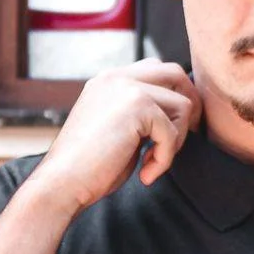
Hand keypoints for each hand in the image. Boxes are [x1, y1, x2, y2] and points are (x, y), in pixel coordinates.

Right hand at [32, 60, 201, 215]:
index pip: (156, 70)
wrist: (62, 183)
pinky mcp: (137, 105)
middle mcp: (116, 76)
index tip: (177, 127)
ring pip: (182, 104)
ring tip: (153, 162)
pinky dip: (165, 158)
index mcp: (108, 80)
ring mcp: (126, 87)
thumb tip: (179, 114)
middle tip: (187, 136)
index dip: (175, 95)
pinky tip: (145, 173)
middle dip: (191, 104)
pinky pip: (172, 131)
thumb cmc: (88, 168)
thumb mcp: (118, 130)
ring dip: (176, 139)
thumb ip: (142, 115)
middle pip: (175, 73)